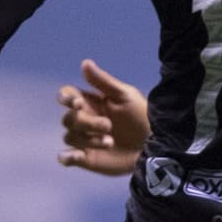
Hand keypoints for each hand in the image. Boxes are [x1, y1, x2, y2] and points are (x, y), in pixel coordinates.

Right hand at [57, 60, 148, 176]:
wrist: (155, 146)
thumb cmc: (142, 117)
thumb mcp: (126, 96)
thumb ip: (103, 81)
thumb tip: (84, 63)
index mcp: (90, 102)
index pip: (67, 96)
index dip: (67, 98)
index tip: (78, 103)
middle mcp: (84, 120)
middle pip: (69, 118)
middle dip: (87, 123)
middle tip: (109, 126)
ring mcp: (84, 140)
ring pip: (69, 137)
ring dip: (88, 140)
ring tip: (110, 143)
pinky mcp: (86, 158)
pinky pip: (66, 157)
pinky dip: (67, 157)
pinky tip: (78, 156)